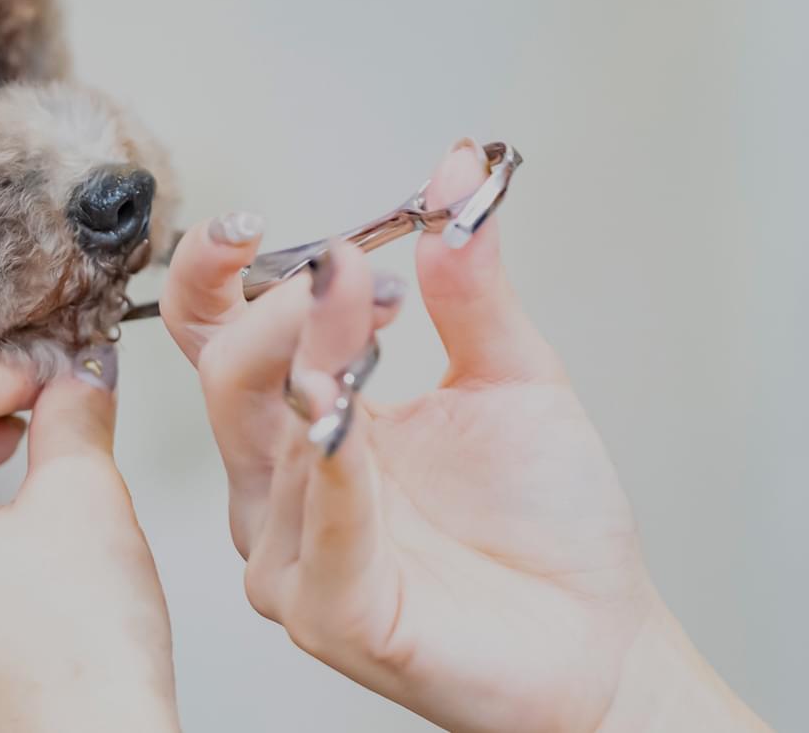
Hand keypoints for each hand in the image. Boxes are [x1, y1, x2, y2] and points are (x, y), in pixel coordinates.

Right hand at [163, 141, 767, 732]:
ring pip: (267, 439)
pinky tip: (350, 415)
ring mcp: (291, 555)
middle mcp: (279, 485)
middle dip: (285, 309)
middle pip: (226, 374)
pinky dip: (335, 467)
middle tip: (355, 268)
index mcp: (305, 419)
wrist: (600, 635)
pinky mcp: (328, 614)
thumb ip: (469, 282)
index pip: (214, 335)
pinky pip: (318, 529)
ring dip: (320, 364)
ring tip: (387, 314)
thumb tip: (456, 172)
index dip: (209, 275)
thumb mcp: (510, 374)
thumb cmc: (546, 521)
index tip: (249, 224)